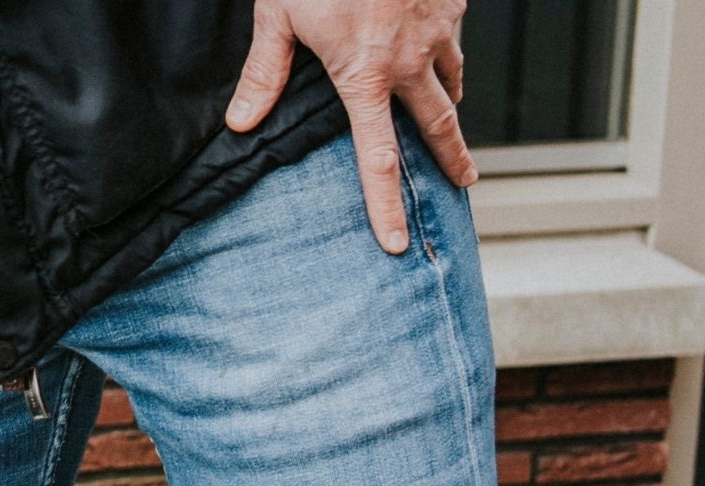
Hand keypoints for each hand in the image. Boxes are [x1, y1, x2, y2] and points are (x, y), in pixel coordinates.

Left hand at [227, 0, 476, 254]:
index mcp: (364, 76)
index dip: (386, 205)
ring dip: (450, 102)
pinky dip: (446, 53)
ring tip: (450, 119)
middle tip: (464, 184)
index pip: (377, 157)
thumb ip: (264, 73)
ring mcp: (438, 30)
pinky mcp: (452, 2)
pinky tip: (434, 50)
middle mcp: (410, 61)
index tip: (397, 242)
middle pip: (438, 126)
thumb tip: (241, 124)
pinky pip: (453, 39)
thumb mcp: (278, 15)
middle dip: (452, 160)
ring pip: (452, 79)